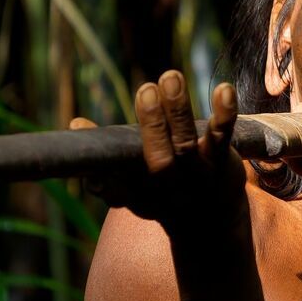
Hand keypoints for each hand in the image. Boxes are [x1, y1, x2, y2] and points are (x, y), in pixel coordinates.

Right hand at [70, 70, 244, 233]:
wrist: (209, 222)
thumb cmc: (157, 192)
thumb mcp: (128, 185)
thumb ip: (103, 158)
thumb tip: (76, 125)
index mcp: (139, 198)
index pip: (117, 186)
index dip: (102, 166)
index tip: (83, 132)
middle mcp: (170, 191)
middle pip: (161, 161)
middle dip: (153, 126)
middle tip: (146, 90)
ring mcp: (198, 178)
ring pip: (188, 145)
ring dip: (179, 111)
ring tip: (171, 78)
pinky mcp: (221, 162)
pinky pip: (222, 137)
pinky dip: (224, 114)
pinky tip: (225, 90)